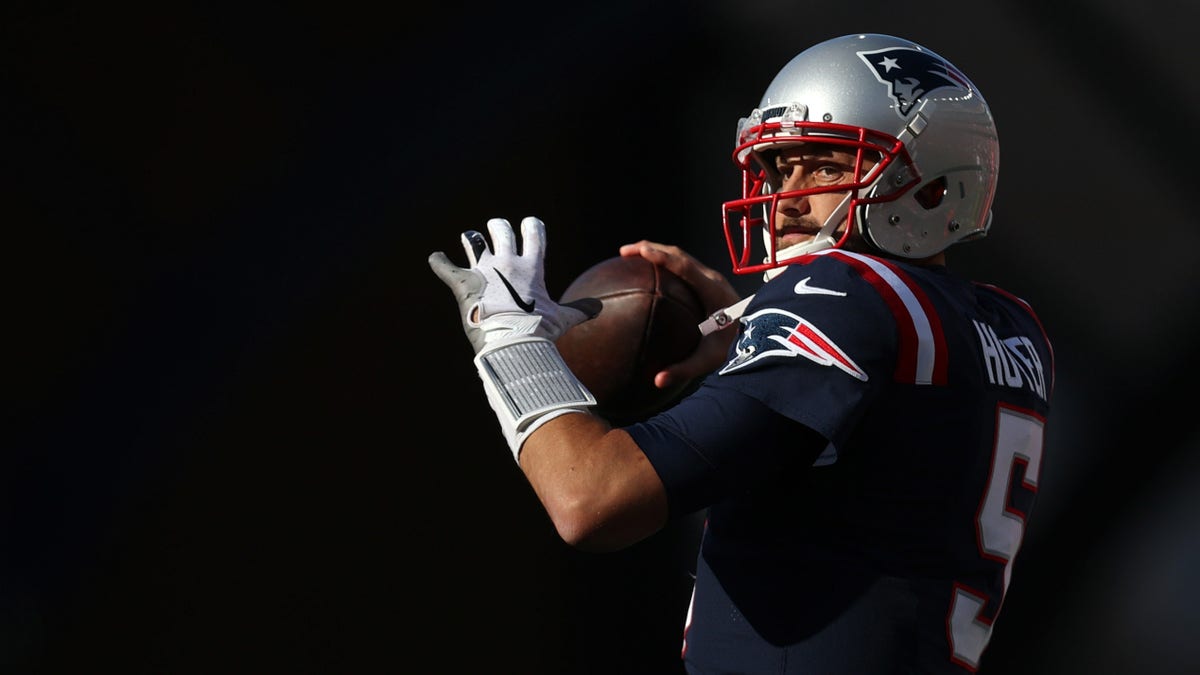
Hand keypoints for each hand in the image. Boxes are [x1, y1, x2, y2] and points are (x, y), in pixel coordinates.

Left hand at [429, 216, 600, 352]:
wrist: (512, 341)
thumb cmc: (539, 330)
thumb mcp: (563, 319)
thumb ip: (580, 310)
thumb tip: (598, 307)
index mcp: (531, 267)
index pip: (534, 234)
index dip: (532, 226)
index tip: (529, 224)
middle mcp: (506, 262)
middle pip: (501, 231)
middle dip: (499, 228)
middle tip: (497, 229)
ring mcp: (482, 270)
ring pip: (473, 241)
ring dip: (471, 238)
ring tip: (469, 237)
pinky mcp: (461, 282)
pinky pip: (445, 266)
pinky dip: (439, 261)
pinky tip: (436, 258)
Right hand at [618, 241, 740, 387]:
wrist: (761, 336)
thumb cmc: (736, 347)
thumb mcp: (710, 360)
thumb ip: (684, 369)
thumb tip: (657, 381)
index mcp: (712, 291)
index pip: (684, 267)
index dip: (662, 256)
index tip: (641, 250)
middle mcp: (711, 279)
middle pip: (678, 254)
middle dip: (650, 248)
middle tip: (624, 252)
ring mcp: (710, 278)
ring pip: (680, 257)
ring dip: (656, 252)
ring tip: (631, 256)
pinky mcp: (708, 283)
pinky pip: (683, 267)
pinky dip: (664, 264)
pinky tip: (649, 275)